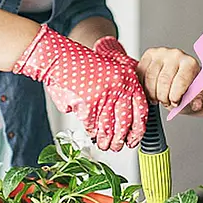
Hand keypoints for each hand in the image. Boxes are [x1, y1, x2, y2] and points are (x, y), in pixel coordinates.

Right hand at [13, 25, 147, 150]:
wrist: (61, 57)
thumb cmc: (84, 65)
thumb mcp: (111, 71)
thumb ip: (122, 90)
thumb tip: (129, 119)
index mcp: (128, 78)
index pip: (141, 109)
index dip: (139, 128)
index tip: (135, 137)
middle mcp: (119, 87)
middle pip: (126, 123)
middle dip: (122, 139)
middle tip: (119, 146)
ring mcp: (104, 96)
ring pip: (109, 128)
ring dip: (107, 141)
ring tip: (105, 145)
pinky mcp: (88, 104)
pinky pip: (92, 125)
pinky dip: (92, 132)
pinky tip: (92, 134)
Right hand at [136, 47, 202, 112]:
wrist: (181, 77)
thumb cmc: (188, 87)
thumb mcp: (196, 97)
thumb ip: (198, 101)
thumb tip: (196, 104)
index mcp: (190, 63)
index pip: (181, 81)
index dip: (175, 96)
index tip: (175, 102)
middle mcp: (176, 54)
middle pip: (163, 80)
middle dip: (163, 97)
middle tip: (166, 102)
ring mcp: (161, 53)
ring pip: (150, 77)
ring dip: (152, 93)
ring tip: (158, 98)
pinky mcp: (149, 54)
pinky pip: (140, 72)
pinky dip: (143, 85)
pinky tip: (149, 90)